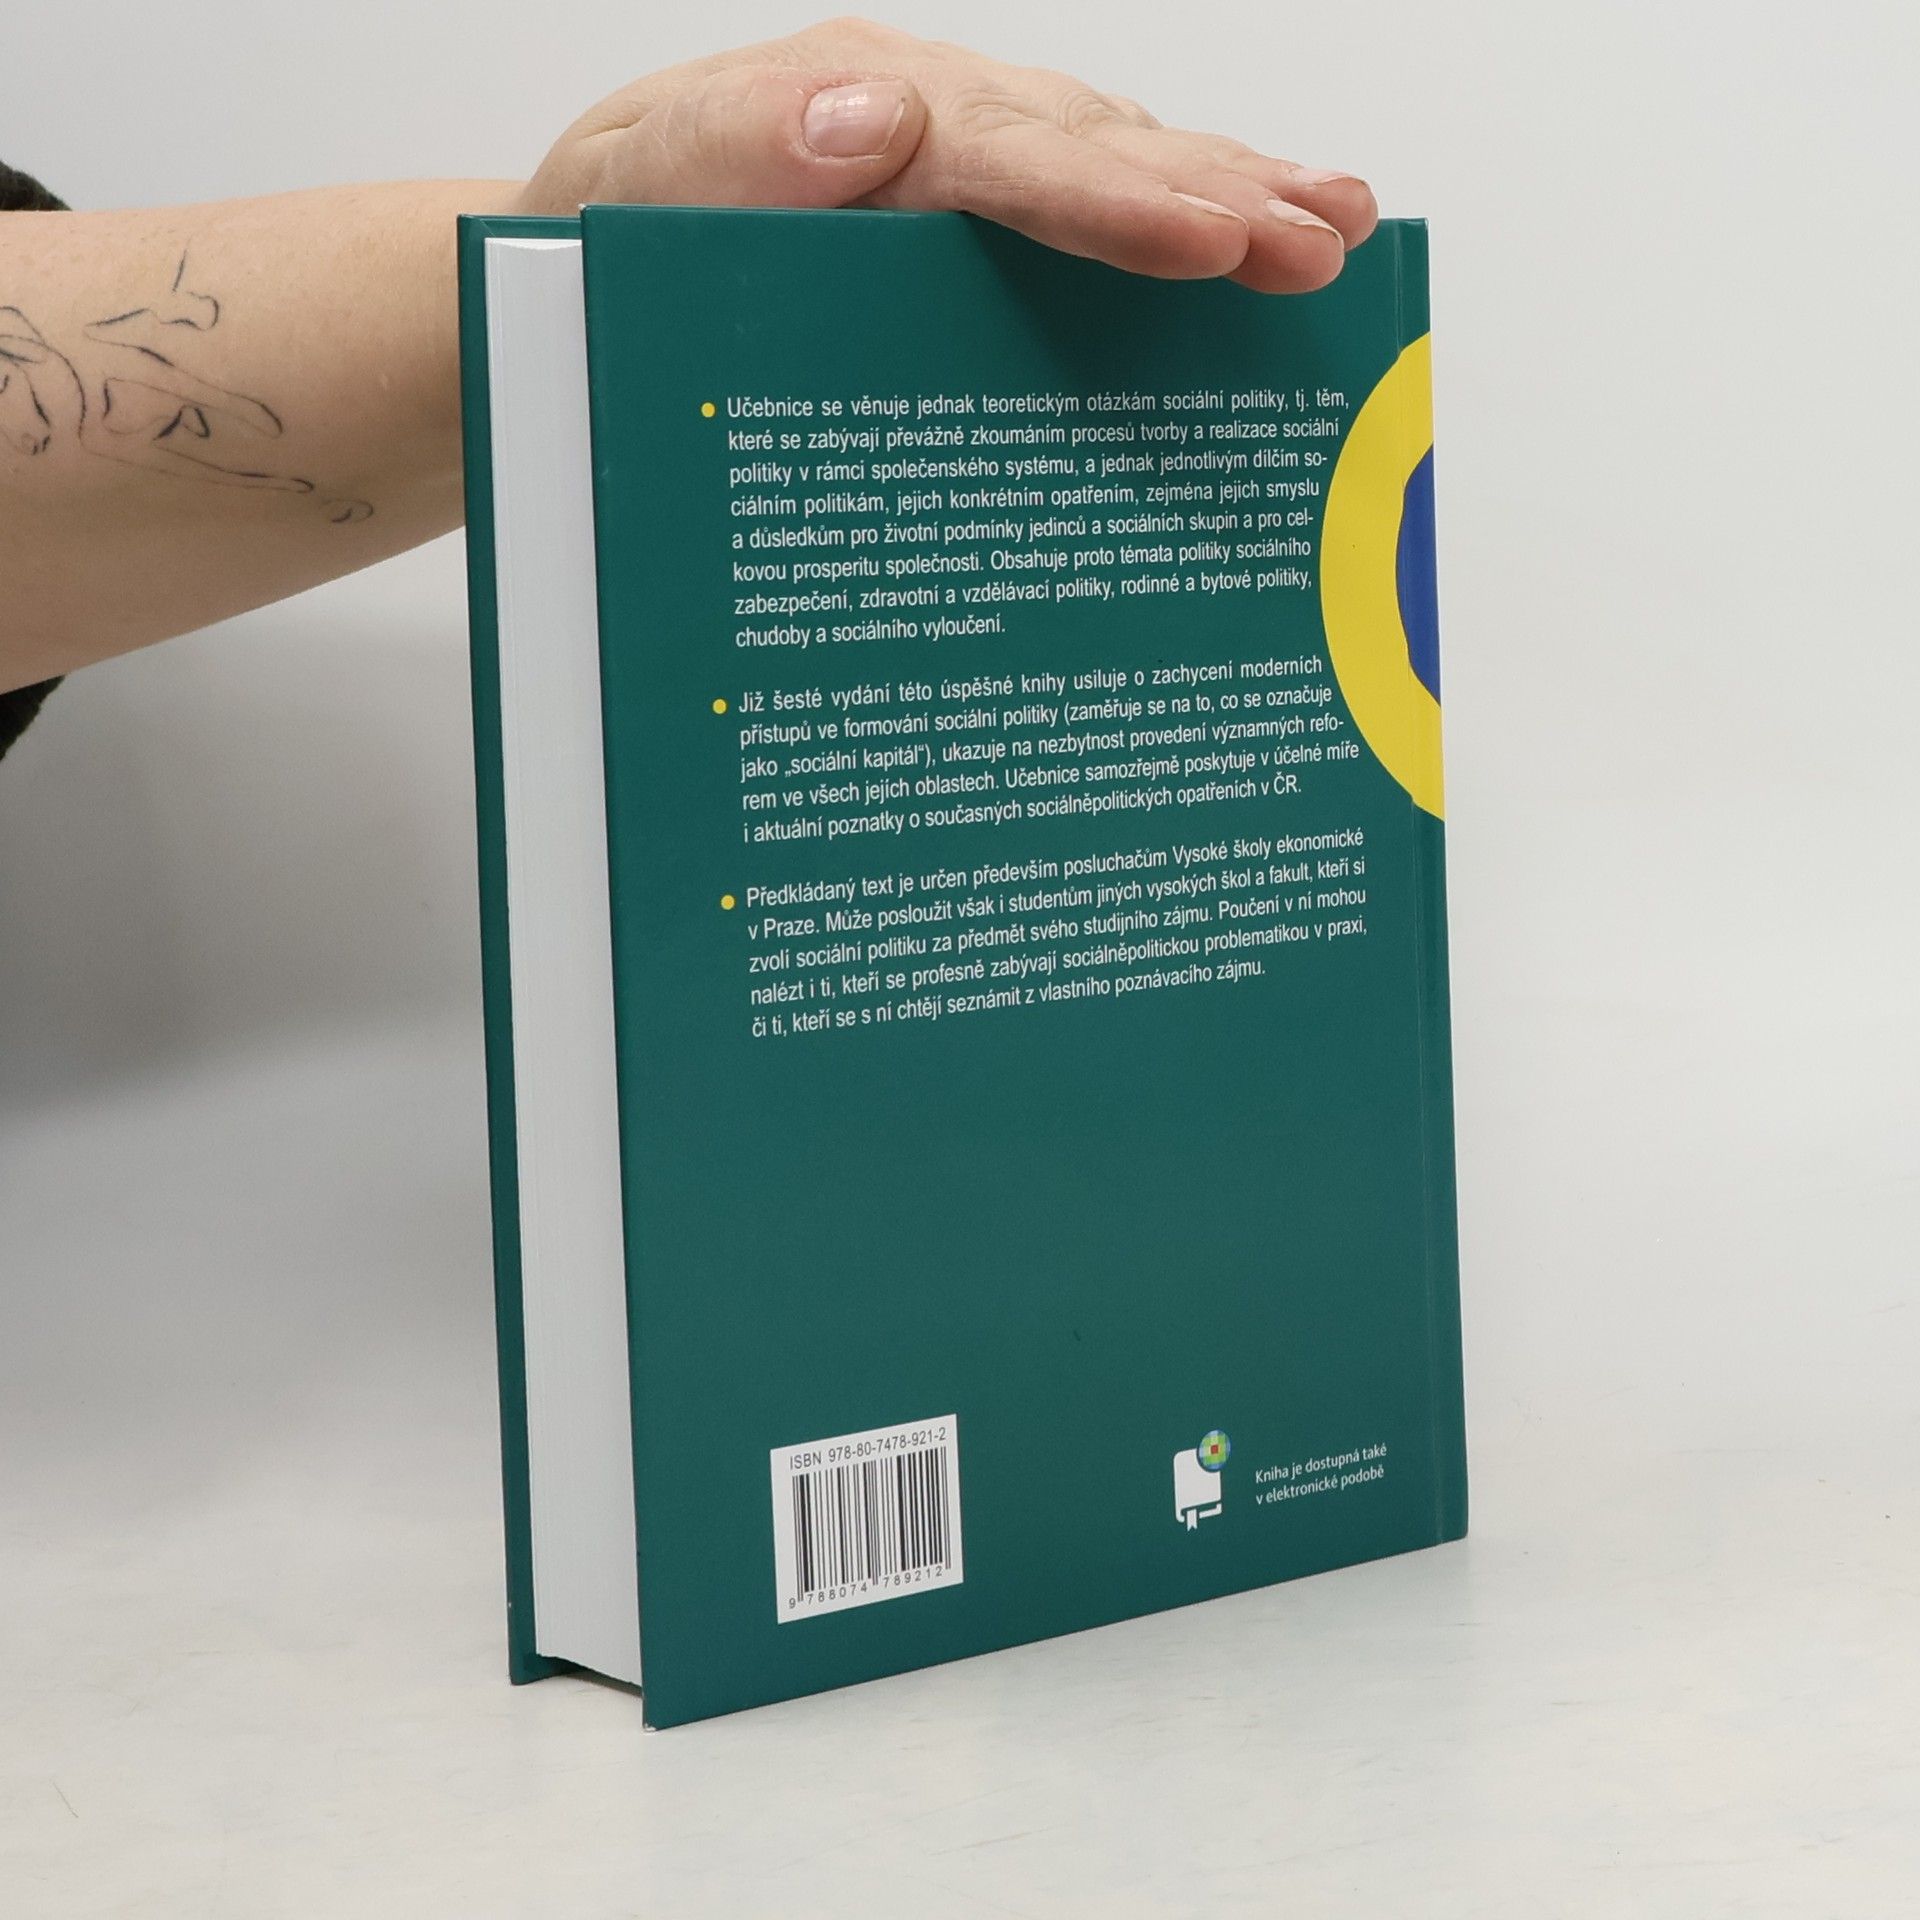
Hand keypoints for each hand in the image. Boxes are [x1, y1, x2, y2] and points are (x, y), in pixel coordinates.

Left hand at [518, 17, 1375, 294]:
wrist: (581, 258)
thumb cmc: (605, 234)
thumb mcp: (630, 190)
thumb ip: (735, 151)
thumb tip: (872, 119)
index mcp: (850, 110)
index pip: (1002, 154)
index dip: (1111, 200)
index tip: (1209, 238)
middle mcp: (922, 119)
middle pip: (1088, 145)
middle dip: (1218, 191)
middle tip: (1326, 240)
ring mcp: (952, 160)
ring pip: (1108, 159)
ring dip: (1230, 188)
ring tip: (1335, 222)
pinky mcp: (965, 213)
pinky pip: (1084, 200)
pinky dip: (1178, 210)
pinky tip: (1248, 228)